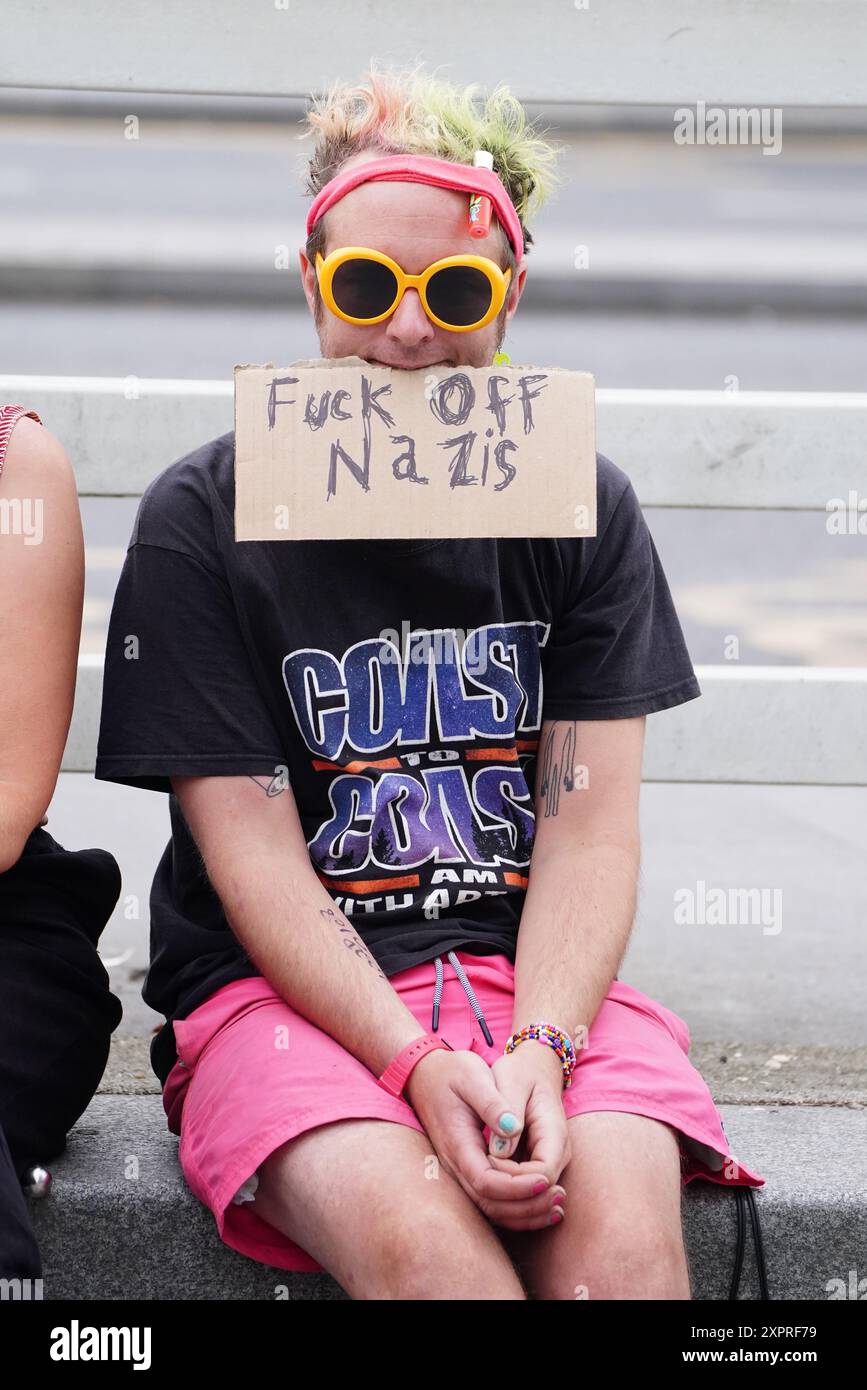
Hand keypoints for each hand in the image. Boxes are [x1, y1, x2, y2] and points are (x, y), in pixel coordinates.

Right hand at [404, 1047, 566, 1230]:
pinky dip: (517, 1206)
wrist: (426, 1074)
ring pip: (492, 1207)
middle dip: (527, 1206)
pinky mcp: (470, 1167)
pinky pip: (492, 1198)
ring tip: (557, 1206)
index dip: (518, 1187)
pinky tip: (542, 1201)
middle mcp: (457, 1164)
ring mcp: (461, 1169)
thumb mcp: (472, 1076)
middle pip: (491, 1204)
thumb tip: (514, 1128)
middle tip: (560, 1197)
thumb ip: (492, 1104)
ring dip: (525, 1212)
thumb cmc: (451, 1072)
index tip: (546, 1178)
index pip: (487, 1182)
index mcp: (458, 1144)